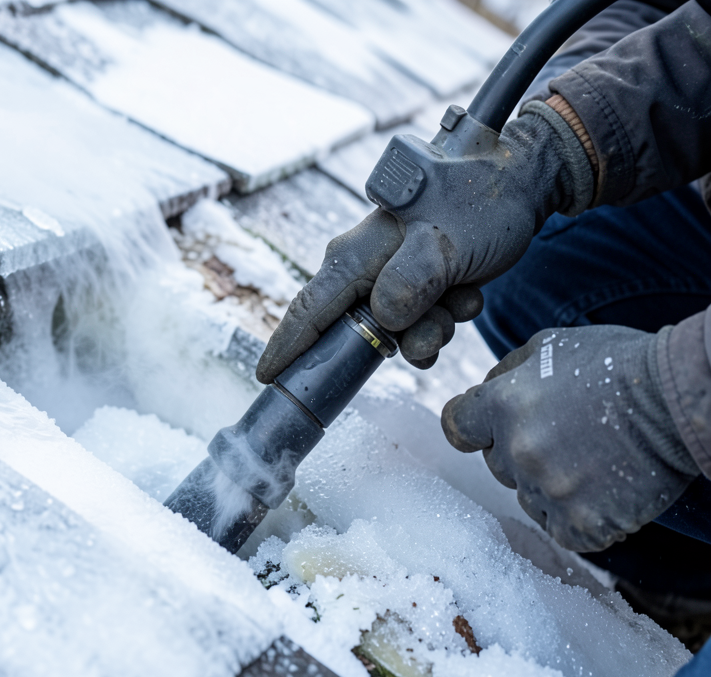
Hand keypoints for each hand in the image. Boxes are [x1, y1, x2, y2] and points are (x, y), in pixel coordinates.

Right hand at [256, 101, 593, 383]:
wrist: (521, 184)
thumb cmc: (479, 204)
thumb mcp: (443, 245)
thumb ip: (407, 285)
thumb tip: (384, 320)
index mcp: (354, 256)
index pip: (308, 311)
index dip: (286, 349)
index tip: (269, 379)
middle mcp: (363, 267)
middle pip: (357, 333)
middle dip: (401, 339)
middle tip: (440, 320)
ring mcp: (388, 276)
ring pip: (395, 334)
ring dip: (433, 328)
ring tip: (460, 295)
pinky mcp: (414, 283)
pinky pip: (418, 326)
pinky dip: (444, 320)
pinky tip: (466, 291)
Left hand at [442, 325, 699, 551]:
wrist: (680, 397)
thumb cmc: (617, 364)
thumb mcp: (549, 347)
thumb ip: (505, 374)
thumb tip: (482, 393)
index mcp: (502, 405)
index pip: (457, 428)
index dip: (474, 429)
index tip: (491, 429)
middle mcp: (517, 450)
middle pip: (496, 465)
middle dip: (519, 453)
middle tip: (566, 436)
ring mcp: (548, 489)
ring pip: (528, 498)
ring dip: (551, 486)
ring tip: (591, 460)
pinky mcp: (581, 522)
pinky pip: (562, 530)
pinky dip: (580, 518)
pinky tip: (604, 492)